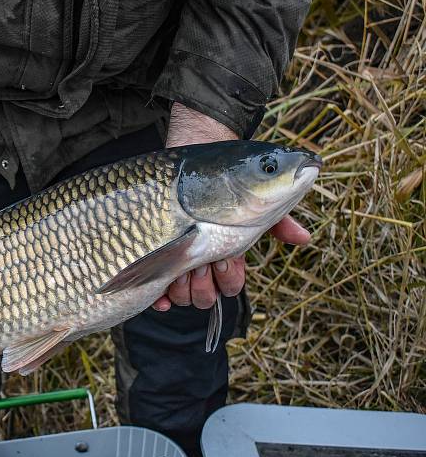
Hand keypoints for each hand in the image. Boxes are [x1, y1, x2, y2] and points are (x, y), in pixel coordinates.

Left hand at [151, 104, 310, 311]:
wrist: (190, 157)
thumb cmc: (224, 177)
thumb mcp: (255, 196)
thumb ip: (279, 221)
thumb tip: (305, 239)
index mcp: (225, 254)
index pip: (230, 287)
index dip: (228, 278)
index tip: (223, 257)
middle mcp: (202, 264)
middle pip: (206, 297)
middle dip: (204, 283)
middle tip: (200, 256)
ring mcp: (176, 263)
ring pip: (183, 298)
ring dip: (182, 287)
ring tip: (181, 260)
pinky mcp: (152, 259)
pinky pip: (155, 296)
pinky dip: (159, 299)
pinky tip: (160, 292)